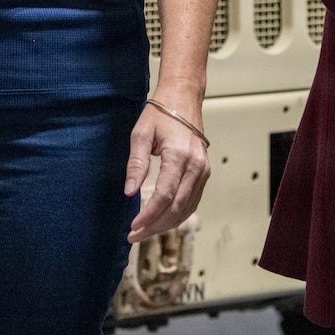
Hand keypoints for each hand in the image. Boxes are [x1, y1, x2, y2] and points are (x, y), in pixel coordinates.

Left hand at [126, 87, 210, 243]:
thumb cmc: (160, 114)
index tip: (133, 227)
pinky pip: (193, 201)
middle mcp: (196, 166)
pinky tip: (162, 219)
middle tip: (134, 235)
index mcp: (179, 156)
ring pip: (187, 209)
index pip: (164, 196)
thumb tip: (129, 192)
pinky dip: (177, 214)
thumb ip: (136, 163)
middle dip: (155, 225)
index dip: (148, 216)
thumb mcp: (141, 134)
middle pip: (176, 207)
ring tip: (145, 231)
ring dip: (166, 224)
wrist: (183, 99)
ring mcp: (203, 171)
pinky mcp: (204, 173)